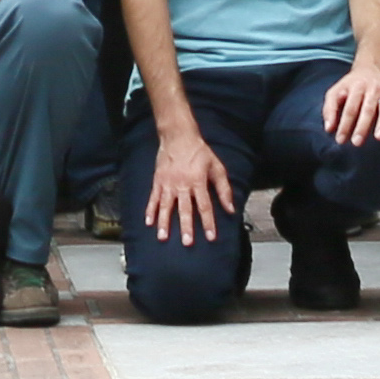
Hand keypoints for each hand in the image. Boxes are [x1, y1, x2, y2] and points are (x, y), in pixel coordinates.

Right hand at [138, 127, 234, 243]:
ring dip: (164, 222)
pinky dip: (150, 210)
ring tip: (163, 237)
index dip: (208, 222)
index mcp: (198, 181)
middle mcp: (182, 184)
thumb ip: (224, 189)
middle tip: (186, 242)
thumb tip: (231, 209)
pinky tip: (149, 222)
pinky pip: (153, 198)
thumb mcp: (217, 167)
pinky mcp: (158, 181)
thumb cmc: (199, 152)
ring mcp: (168, 183)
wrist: (178, 136)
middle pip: (185, 209)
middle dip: (186, 227)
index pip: (204, 206)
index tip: (210, 237)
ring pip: (166, 206)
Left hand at [323, 62, 379, 145]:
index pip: (349, 109)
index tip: (340, 140)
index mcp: (355, 88)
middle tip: (357, 142)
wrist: (372, 67)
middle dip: (362, 127)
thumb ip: (330, 108)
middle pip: (366, 110)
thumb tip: (329, 128)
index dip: (344, 125)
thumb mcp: (336, 91)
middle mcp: (371, 89)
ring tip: (379, 137)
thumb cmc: (351, 85)